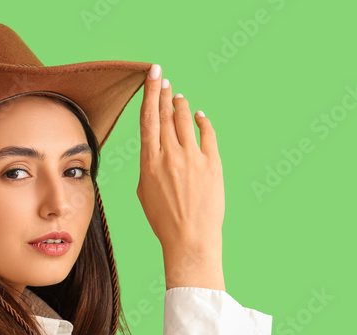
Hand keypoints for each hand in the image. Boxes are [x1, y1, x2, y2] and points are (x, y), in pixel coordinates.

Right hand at [137, 63, 224, 252]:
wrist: (190, 239)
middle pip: (166, 114)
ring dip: (181, 104)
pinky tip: (200, 116)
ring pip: (186, 119)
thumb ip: (149, 164)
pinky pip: (208, 134)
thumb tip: (155, 147)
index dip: (150, 93)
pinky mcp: (212, 164)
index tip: (152, 74)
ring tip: (178, 96)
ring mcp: (192, 158)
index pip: (148, 119)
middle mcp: (170, 155)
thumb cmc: (164, 220)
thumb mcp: (145, 191)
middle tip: (163, 78)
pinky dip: (203, 122)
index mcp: (149, 162)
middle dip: (163, 93)